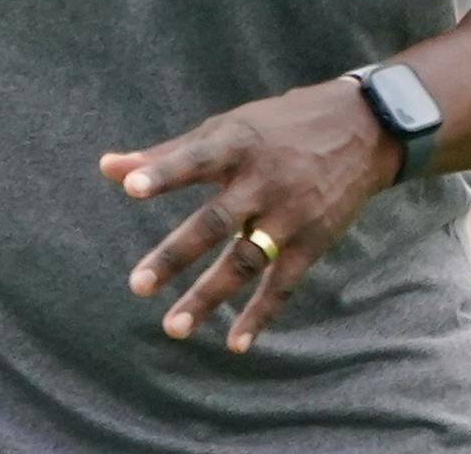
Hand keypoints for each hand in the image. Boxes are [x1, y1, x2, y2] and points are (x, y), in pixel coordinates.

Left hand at [100, 79, 396, 352]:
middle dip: (176, 254)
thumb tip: (106, 168)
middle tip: (138, 285)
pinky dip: (261, 315)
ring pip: (245, 261)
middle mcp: (262, 181)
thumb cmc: (277, 128)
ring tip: (173, 327)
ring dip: (209, 296)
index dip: (163, 173)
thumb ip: (166, 154)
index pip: (193, 159)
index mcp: (236, 144)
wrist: (364, 129)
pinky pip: (283, 284)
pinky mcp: (313, 241)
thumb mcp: (226, 128)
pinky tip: (235, 343)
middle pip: (215, 222)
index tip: (130, 188)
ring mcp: (290, 214)